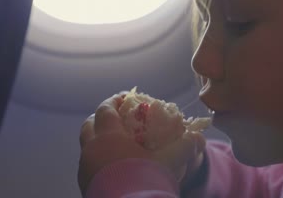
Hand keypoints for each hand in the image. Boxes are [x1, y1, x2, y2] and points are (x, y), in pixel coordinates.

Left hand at [78, 94, 205, 195]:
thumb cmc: (147, 180)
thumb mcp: (172, 160)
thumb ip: (186, 145)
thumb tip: (198, 137)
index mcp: (108, 136)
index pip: (105, 109)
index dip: (114, 101)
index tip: (123, 98)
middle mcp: (91, 150)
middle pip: (89, 126)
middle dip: (101, 118)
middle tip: (115, 118)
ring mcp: (85, 169)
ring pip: (87, 147)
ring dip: (97, 140)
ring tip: (114, 144)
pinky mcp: (85, 185)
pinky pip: (88, 166)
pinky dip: (97, 160)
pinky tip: (113, 166)